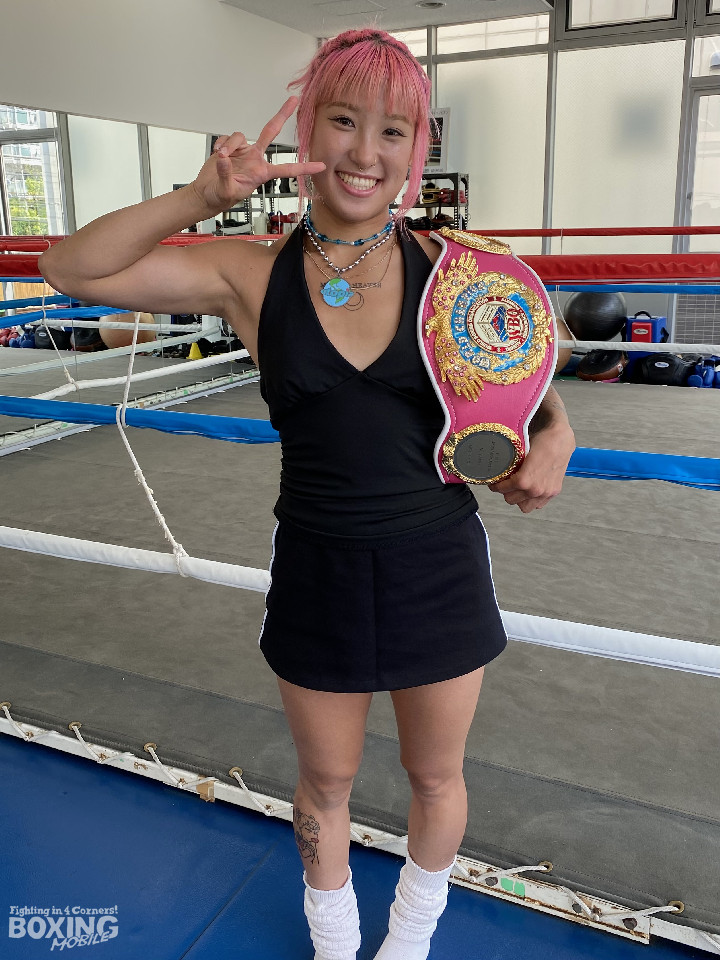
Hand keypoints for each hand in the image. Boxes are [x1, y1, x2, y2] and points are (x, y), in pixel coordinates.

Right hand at [191, 97, 324, 213]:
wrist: (207, 193)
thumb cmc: (220, 197)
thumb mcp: (226, 191)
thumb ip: (226, 174)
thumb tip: (224, 158)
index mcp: (261, 173)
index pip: (287, 169)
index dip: (304, 167)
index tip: (321, 166)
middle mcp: (255, 159)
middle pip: (270, 132)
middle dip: (282, 115)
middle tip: (294, 100)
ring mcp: (243, 152)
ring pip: (239, 136)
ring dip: (228, 146)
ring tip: (220, 158)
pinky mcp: (230, 147)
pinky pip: (226, 138)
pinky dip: (220, 145)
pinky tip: (217, 156)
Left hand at [487, 420, 575, 512]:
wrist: (561, 439)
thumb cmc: (542, 441)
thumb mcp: (520, 451)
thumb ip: (510, 465)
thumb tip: (499, 468)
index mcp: (524, 480)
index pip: (502, 490)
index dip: (496, 486)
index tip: (494, 483)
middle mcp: (535, 490)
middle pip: (511, 500)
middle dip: (506, 492)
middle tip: (505, 484)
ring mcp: (545, 492)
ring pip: (525, 507)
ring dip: (519, 499)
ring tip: (517, 489)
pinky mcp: (553, 492)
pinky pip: (538, 505)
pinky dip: (532, 500)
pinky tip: (530, 490)